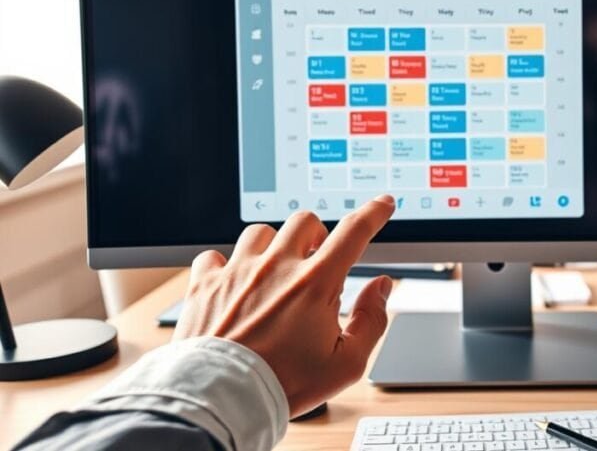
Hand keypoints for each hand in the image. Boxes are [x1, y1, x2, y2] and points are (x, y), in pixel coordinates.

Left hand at [173, 195, 395, 416]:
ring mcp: (238, 272)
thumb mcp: (346, 363)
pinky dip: (225, 265)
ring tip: (274, 270)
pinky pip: (214, 256)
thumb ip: (371, 321)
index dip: (373, 213)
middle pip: (305, 221)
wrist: (222, 400)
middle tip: (315, 259)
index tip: (382, 204)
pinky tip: (232, 282)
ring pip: (261, 232)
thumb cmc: (283, 383)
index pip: (354, 232)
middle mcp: (277, 268)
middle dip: (316, 235)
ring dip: (273, 245)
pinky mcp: (206, 285)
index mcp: (315, 284)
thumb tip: (381, 288)